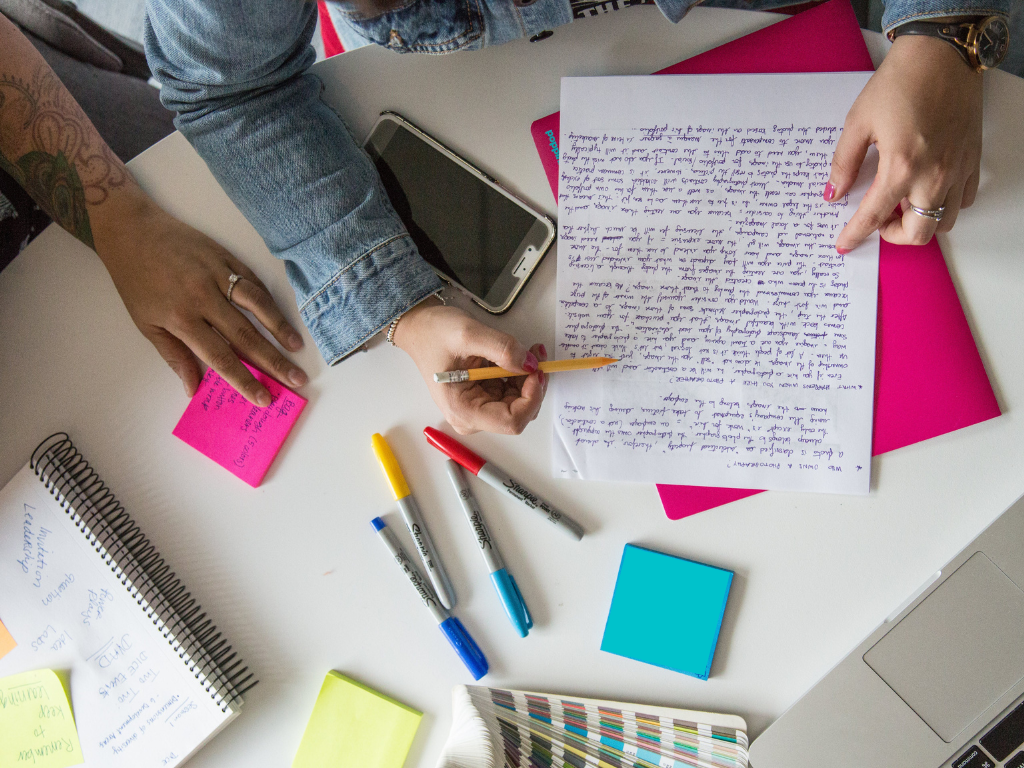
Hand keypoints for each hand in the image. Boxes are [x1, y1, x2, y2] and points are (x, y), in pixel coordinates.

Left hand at [91, 186, 307, 404]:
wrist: (131, 230)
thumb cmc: (135, 280)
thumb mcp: (146, 323)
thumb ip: (173, 356)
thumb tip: (192, 389)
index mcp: (181, 318)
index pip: (220, 356)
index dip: (244, 380)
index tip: (263, 398)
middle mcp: (202, 297)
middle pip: (246, 335)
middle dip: (273, 361)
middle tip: (296, 379)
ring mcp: (216, 274)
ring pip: (257, 305)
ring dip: (280, 328)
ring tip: (297, 347)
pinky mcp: (225, 256)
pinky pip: (253, 281)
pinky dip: (269, 300)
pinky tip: (281, 317)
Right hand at [393, 298, 547, 434]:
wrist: (420, 328)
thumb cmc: (434, 334)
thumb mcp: (468, 334)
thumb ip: (503, 349)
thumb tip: (530, 364)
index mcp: (463, 410)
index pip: (511, 422)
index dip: (531, 398)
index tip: (534, 371)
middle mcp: (472, 417)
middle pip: (518, 413)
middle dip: (532, 386)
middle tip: (535, 355)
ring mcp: (478, 408)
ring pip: (519, 403)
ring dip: (528, 378)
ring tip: (529, 351)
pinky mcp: (483, 397)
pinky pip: (511, 393)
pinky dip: (520, 375)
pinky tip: (519, 356)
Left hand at [826, 34, 982, 250]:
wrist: (942, 54)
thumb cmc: (900, 83)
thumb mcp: (858, 122)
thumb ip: (844, 163)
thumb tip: (833, 193)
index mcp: (902, 167)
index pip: (873, 216)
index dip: (855, 235)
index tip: (844, 244)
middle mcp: (934, 175)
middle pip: (918, 233)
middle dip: (893, 236)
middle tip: (877, 221)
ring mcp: (957, 169)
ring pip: (943, 221)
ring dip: (920, 222)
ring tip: (901, 204)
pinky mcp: (971, 159)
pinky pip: (962, 200)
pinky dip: (944, 205)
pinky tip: (926, 190)